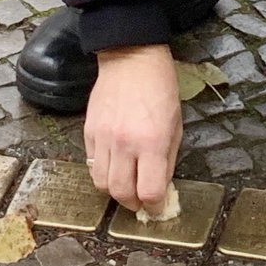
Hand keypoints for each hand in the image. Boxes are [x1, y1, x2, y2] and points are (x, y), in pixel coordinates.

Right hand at [84, 44, 180, 214]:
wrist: (132, 58)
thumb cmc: (160, 88)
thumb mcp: (175, 124)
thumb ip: (167, 160)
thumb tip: (160, 188)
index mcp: (152, 142)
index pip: (149, 192)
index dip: (154, 206)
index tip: (157, 206)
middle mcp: (125, 143)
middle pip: (121, 193)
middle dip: (132, 204)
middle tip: (139, 201)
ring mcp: (103, 137)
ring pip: (101, 183)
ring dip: (114, 190)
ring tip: (125, 184)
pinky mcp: (89, 130)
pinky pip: (91, 163)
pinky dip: (101, 170)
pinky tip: (113, 163)